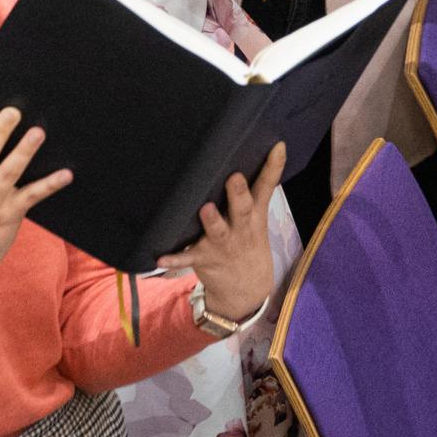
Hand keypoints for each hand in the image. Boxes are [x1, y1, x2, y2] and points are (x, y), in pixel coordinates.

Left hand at [157, 141, 282, 326]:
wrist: (246, 291)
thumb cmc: (249, 242)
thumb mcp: (261, 216)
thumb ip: (263, 183)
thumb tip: (275, 145)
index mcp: (254, 214)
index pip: (266, 187)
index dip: (273, 166)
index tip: (276, 147)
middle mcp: (240, 228)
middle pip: (242, 209)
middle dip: (239, 194)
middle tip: (234, 178)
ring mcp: (221, 245)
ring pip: (216, 231)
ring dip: (211, 221)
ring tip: (205, 209)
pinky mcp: (203, 258)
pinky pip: (186, 258)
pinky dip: (174, 259)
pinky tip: (160, 258)